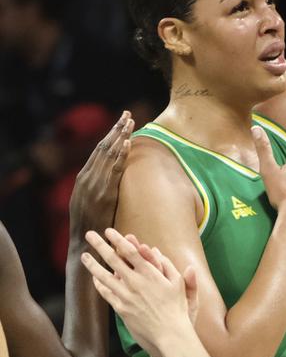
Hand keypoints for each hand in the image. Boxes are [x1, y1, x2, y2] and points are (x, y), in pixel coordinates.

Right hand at [69, 111, 133, 237]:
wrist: (85, 242)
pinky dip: (120, 155)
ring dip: (120, 137)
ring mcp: (94, 185)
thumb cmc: (91, 223)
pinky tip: (127, 143)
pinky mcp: (104, 194)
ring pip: (108, 155)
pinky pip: (114, 171)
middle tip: (128, 114)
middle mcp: (87, 178)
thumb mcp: (89, 200)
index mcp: (83, 178)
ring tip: (131, 122)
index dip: (110, 134)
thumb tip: (110, 172)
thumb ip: (97, 185)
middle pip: (103, 147)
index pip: (98, 150)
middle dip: (116, 129)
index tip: (121, 121)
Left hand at [80, 228, 196, 355]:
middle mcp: (136, 283)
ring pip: (105, 276)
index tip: (110, 232)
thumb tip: (159, 252)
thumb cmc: (179, 310)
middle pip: (114, 260)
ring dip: (93, 265)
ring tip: (84, 256)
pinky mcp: (122, 309)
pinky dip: (99, 284)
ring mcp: (126, 296)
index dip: (119, 240)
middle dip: (101, 245)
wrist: (169, 335)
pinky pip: (107, 293)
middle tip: (90, 235)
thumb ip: (172, 267)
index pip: (131, 252)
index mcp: (151, 274)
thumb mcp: (181, 285)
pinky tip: (94, 278)